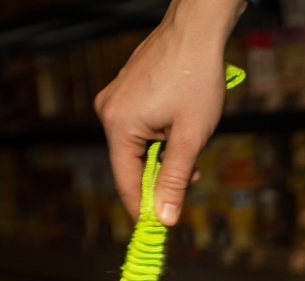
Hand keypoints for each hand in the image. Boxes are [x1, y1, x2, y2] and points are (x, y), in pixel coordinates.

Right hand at [95, 0, 247, 222]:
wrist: (197, 29)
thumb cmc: (196, 78)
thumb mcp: (190, 139)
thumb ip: (174, 181)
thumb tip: (164, 218)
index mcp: (118, 125)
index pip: (127, 183)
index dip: (145, 209)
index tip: (161, 228)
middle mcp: (108, 112)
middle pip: (132, 166)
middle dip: (163, 176)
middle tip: (192, 174)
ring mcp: (114, 100)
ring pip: (139, 148)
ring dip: (166, 155)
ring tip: (191, 139)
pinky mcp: (125, 92)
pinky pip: (140, 129)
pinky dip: (161, 137)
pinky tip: (181, 126)